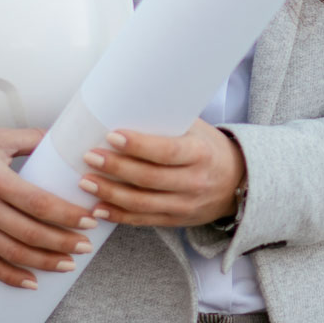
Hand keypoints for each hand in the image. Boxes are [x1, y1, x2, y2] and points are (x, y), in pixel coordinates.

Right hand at [0, 128, 98, 289]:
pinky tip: (32, 282)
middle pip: (29, 233)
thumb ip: (30, 139)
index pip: (38, 202)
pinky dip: (11, 277)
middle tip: (87, 246)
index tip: (89, 219)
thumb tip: (63, 138)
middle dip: (62, 242)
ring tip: (69, 264)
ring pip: (12, 253)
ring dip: (44, 262)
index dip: (66, 214)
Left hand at [77, 119, 245, 227]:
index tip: (112, 135)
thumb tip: (128, 102)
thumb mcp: (196, 129)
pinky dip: (119, 216)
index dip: (138, 145)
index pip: (167, 151)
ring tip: (86, 182)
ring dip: (110, 194)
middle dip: (116, 168)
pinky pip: (143, 220)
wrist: (238, 182)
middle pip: (150, 178)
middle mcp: (194, 182)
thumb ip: (168, 122)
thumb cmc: (208, 147)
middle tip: (89, 156)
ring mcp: (185, 205)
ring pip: (143, 203)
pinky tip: (97, 209)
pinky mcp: (175, 220)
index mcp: (200, 153)